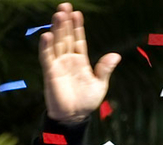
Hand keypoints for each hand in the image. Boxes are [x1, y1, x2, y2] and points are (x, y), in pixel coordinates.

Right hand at [39, 3, 120, 122]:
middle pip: (66, 37)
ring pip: (56, 43)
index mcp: (81, 61)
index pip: (78, 40)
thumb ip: (105, 69)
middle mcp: (68, 60)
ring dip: (56, 29)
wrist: (76, 116)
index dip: (77, 27)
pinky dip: (46, 46)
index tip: (78, 14)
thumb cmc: (87, 102)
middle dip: (66, 22)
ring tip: (59, 14)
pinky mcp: (50, 73)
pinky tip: (47, 35)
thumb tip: (116, 55)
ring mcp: (58, 65)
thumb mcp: (100, 84)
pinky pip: (46, 57)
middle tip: (66, 6)